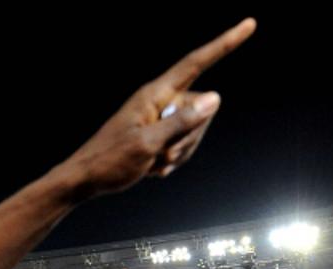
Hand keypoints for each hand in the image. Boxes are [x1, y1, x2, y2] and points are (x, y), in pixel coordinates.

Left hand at [63, 18, 255, 197]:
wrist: (84, 180)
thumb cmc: (109, 161)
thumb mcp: (147, 144)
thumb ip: (182, 122)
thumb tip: (215, 98)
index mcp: (154, 94)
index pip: (196, 62)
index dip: (224, 44)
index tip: (249, 25)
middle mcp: (158, 101)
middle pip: (202, 107)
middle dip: (192, 136)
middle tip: (163, 156)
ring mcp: (158, 118)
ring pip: (194, 130)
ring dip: (180, 152)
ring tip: (154, 163)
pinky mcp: (157, 134)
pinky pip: (182, 145)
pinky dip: (172, 160)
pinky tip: (153, 170)